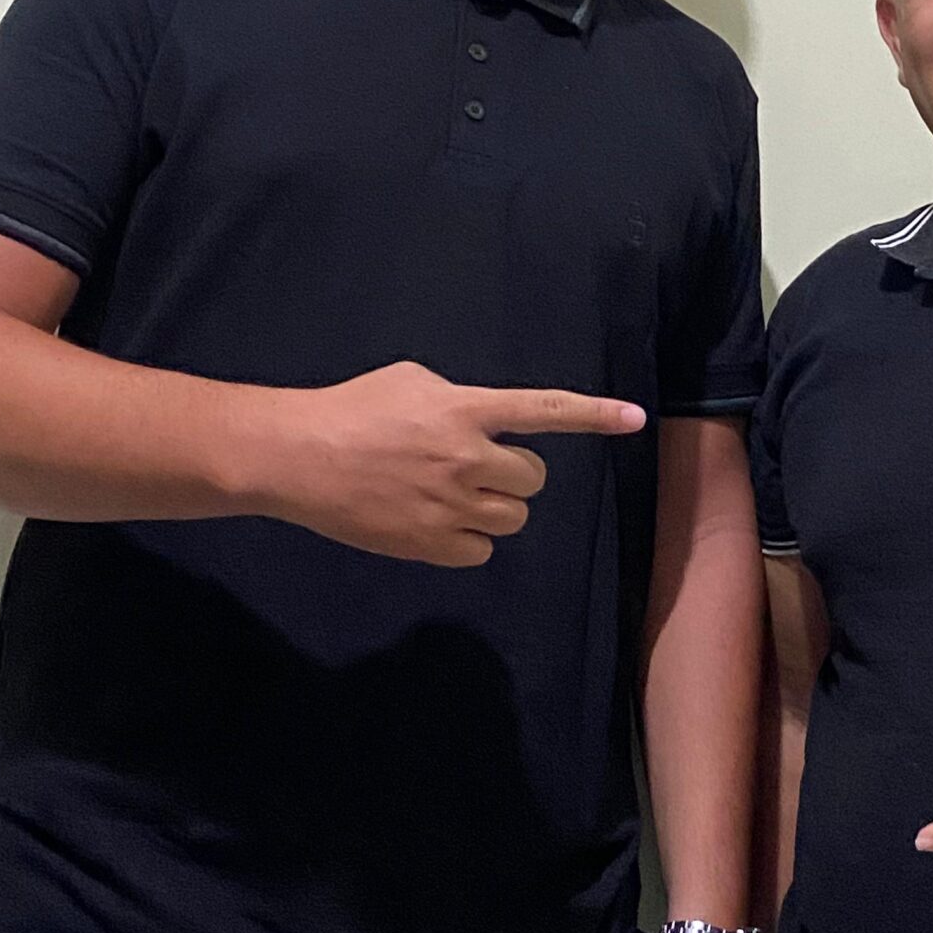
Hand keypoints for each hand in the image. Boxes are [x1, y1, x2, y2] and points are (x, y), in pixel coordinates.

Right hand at [256, 362, 644, 564]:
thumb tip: (483, 421)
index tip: (635, 417)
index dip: (594, 414)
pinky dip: (469, 540)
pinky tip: (436, 522)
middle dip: (514, 475)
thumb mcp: (412, 380)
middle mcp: (466, 458)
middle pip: (534, 479)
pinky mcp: (430, 544)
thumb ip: (460, 400)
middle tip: (477, 467)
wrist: (297, 457)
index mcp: (464, 410)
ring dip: (496, 508)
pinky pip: (481, 551)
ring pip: (514, 519)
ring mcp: (450, 505)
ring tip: (455, 495)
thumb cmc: (352, 409)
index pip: (543, 409)